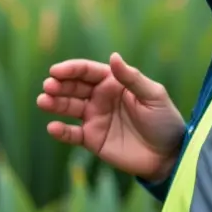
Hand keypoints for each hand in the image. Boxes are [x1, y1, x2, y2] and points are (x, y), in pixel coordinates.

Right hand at [37, 52, 185, 182]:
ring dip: (54, 104)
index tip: (56, 71)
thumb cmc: (164, 120)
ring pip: (68, 107)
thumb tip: (113, 56)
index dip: (71, 69)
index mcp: (113, 82)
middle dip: (59, 85)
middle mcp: (100, 98)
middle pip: (73, 87)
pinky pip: (72, 134)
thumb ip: (131, 78)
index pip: (87, 71)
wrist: (168, 155)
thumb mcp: (153, 96)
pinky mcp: (92, 139)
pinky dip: (61, 131)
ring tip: (43, 101)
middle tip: (48, 86)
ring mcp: (94, 118)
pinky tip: (52, 127)